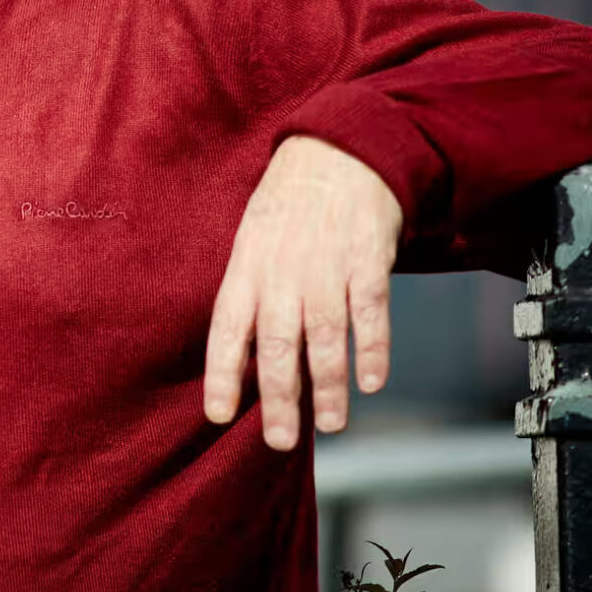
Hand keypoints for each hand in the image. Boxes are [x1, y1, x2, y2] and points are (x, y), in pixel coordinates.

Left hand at [202, 135, 401, 450]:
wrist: (339, 151)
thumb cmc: (289, 206)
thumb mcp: (252, 242)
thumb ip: (250, 296)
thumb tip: (248, 358)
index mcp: (246, 268)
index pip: (227, 329)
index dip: (222, 373)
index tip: (218, 415)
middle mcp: (282, 272)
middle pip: (279, 344)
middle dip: (279, 398)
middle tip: (280, 440)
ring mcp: (325, 266)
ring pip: (326, 337)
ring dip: (329, 385)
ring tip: (331, 424)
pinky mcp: (367, 259)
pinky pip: (369, 312)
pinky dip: (372, 348)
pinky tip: (372, 381)